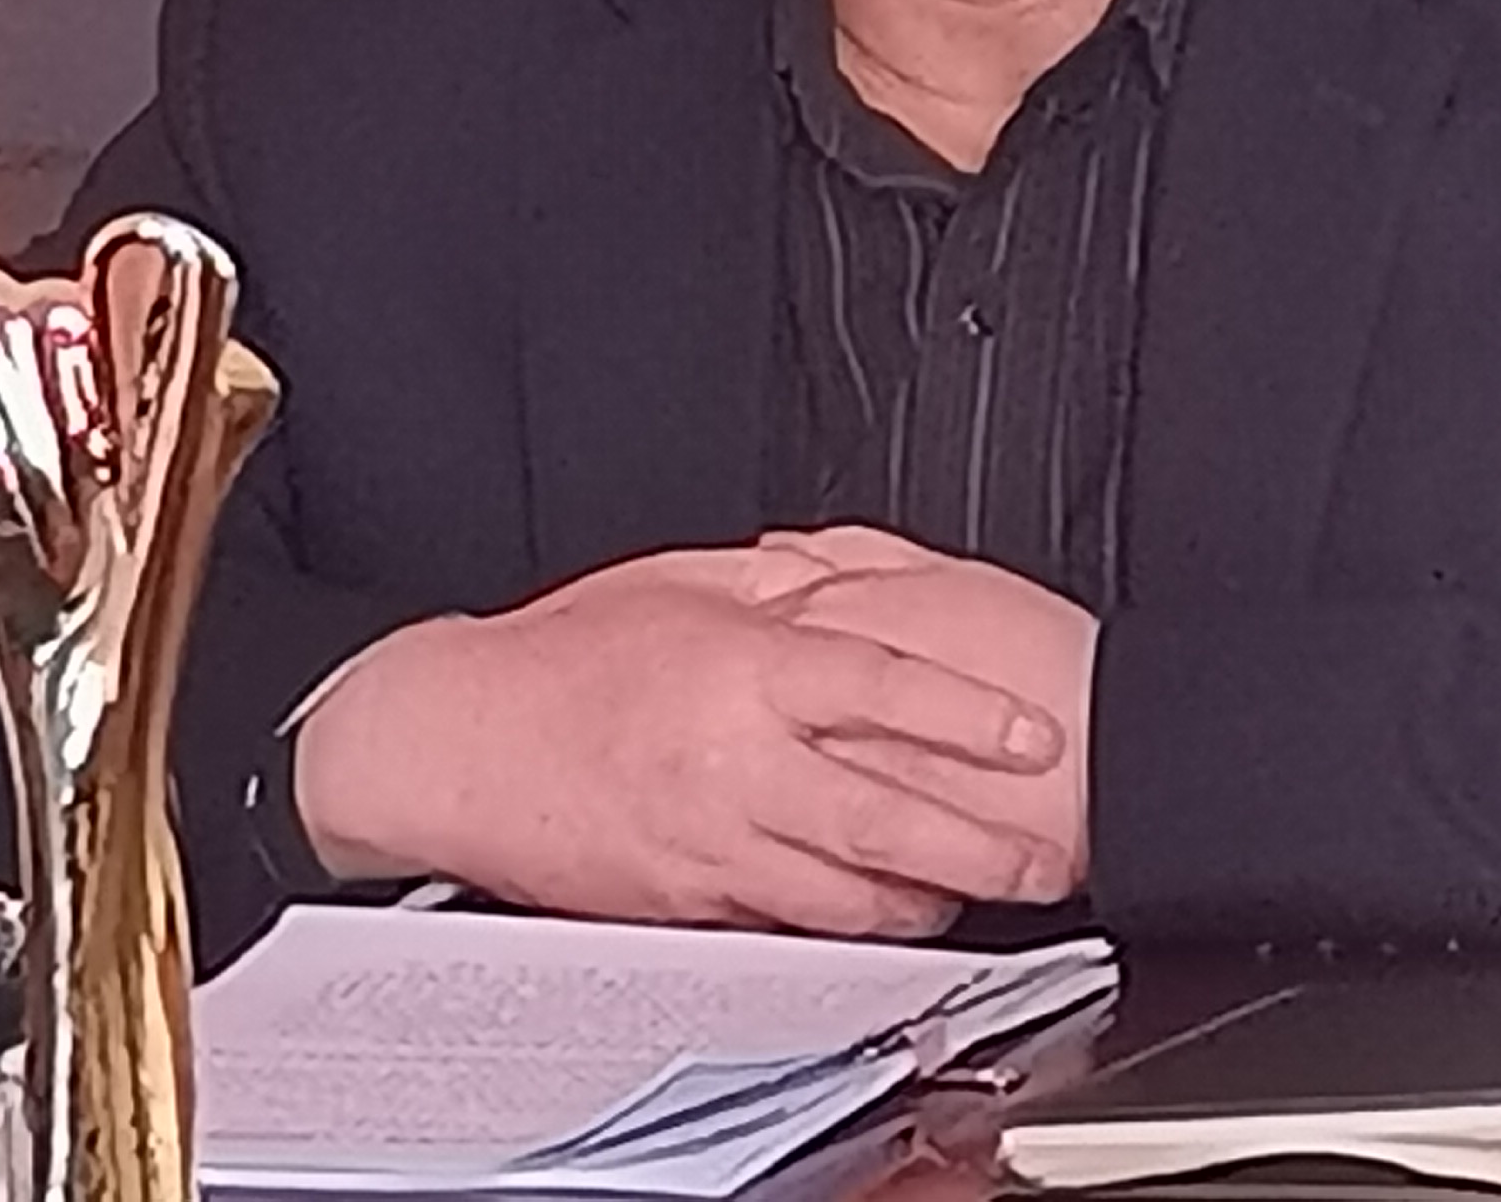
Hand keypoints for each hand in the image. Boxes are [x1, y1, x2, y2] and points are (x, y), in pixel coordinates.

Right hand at [291, 545, 1073, 934]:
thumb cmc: (560, 657)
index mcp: (740, 669)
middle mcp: (734, 764)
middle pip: (886, 816)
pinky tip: (887, 916)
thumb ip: (780, 583)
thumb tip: (858, 576)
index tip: (1034, 735)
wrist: (454, 740)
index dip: (969, 717)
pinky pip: (787, 923)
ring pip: (846, 891)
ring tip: (982, 893)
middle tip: (1045, 856)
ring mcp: (710, 844)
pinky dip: (848, 924)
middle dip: (981, 845)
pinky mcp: (684, 901)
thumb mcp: (680, 583)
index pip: (883, 690)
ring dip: (925, 898)